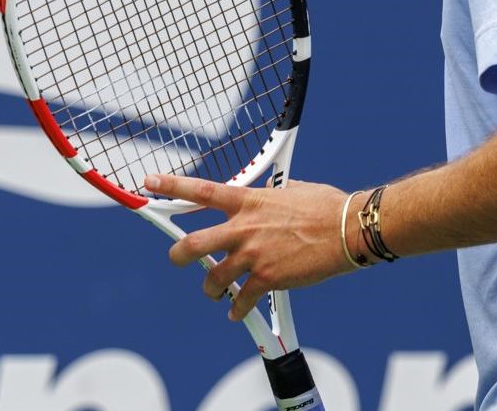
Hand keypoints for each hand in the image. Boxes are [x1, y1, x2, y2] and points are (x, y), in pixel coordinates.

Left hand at [145, 173, 357, 321]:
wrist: (347, 230)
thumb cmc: (326, 206)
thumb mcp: (292, 190)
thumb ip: (272, 193)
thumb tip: (269, 190)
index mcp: (248, 201)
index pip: (200, 191)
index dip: (171, 187)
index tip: (149, 183)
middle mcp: (244, 228)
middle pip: (193, 244)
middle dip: (178, 254)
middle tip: (176, 257)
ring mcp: (254, 255)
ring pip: (213, 277)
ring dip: (210, 287)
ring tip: (214, 291)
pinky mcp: (268, 279)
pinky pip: (243, 301)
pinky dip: (238, 310)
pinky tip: (237, 313)